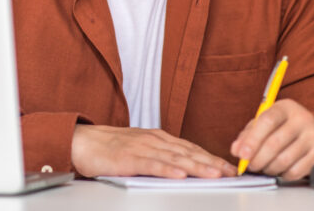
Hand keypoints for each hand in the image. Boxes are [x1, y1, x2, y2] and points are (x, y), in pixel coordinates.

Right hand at [71, 124, 236, 178]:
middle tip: (230, 172)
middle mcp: (154, 140)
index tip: (229, 168)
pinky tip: (179, 175)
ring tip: (213, 174)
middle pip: (187, 152)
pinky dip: (167, 169)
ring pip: (174, 158)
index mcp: (158, 138)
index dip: (211, 158)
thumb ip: (161, 157)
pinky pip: (151, 164)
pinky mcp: (129, 158)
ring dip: (196, 166)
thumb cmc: (111, 148)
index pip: (190, 148)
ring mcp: (142, 147)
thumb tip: (184, 169)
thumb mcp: (141, 149)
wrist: (83, 142)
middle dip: (211, 163)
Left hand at [230, 99, 313, 179]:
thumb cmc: (283, 127)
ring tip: (264, 167)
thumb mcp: (265, 122)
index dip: (252, 140)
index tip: (242, 154)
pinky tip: (280, 170)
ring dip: (269, 168)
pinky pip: (297, 171)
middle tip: (250, 166)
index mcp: (285, 108)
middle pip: (274, 143)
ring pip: (285, 160)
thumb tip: (236, 150)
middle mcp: (302, 119)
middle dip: (258, 159)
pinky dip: (283, 174)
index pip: (267, 121)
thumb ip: (248, 134)